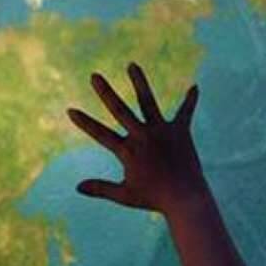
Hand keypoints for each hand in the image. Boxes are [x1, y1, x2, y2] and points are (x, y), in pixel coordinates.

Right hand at [67, 62, 212, 216]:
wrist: (185, 200)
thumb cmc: (154, 198)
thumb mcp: (124, 195)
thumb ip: (100, 188)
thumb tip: (77, 187)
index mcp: (128, 151)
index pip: (100, 133)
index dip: (84, 122)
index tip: (70, 110)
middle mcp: (142, 136)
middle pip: (120, 109)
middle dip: (105, 92)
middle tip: (94, 75)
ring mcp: (161, 131)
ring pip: (147, 101)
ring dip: (139, 82)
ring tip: (132, 65)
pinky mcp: (180, 132)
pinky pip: (185, 112)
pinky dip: (190, 101)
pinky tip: (195, 87)